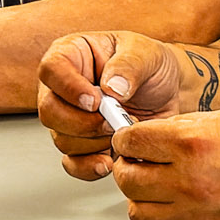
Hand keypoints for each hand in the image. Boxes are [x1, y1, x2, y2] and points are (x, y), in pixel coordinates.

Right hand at [37, 31, 184, 178]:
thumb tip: (113, 88)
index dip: (68, 88)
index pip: (51, 69)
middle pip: (49, 111)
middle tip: (112, 121)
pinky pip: (73, 163)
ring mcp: (70, 118)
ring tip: (122, 130)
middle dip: (82, 122)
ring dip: (93, 142)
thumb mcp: (146, 53)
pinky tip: (109, 160)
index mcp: (72, 55)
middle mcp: (64, 88)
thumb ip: (129, 65)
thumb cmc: (151, 65)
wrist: (170, 91)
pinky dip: (89, 166)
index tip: (94, 101)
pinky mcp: (84, 144)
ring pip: (62, 139)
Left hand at [109, 110, 219, 219]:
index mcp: (193, 144)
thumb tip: (145, 137)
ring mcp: (197, 215)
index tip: (131, 139)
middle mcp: (190, 182)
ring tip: (157, 186)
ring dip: (141, 197)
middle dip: (128, 166)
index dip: (125, 137)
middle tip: (139, 161)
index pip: (130, 142)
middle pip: (126, 179)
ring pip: (138, 213)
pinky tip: (177, 205)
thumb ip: (179, 129)